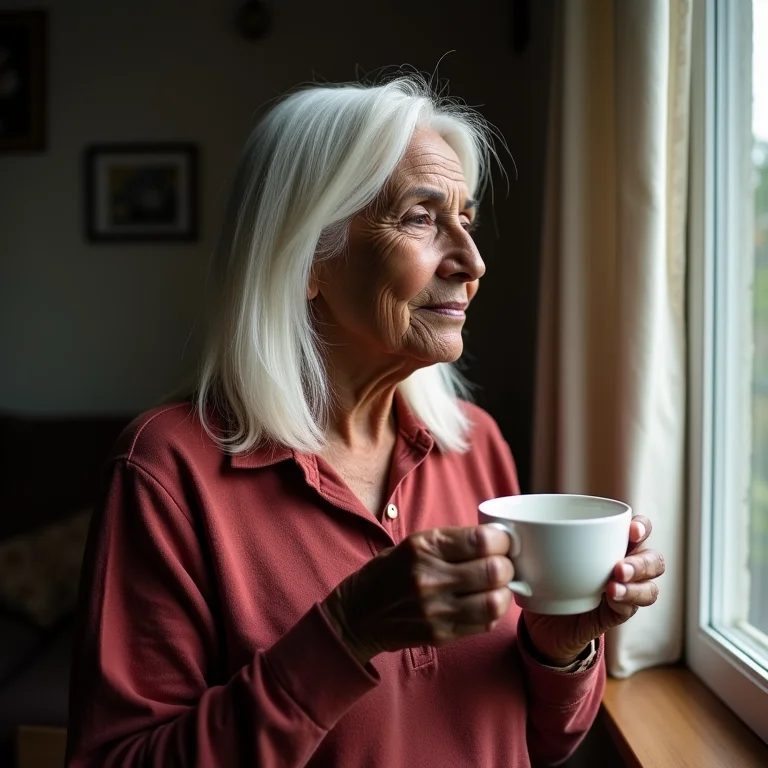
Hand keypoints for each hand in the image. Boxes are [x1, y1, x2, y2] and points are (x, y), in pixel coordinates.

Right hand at [322, 526, 514, 665]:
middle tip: (503, 564)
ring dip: (503, 592)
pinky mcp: (441, 634)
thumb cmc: (389, 573)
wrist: (358, 613)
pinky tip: (484, 603)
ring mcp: (436, 610)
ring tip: (497, 586)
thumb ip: (453, 542)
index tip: (502, 542)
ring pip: (495, 601)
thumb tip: (496, 540)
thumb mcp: (414, 544)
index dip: (502, 541)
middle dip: (507, 566)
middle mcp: (430, 578)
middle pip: (494, 571)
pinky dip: (492, 612)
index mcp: (424, 547)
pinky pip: (484, 624)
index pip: (482, 541)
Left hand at [522, 515, 664, 665]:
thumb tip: (510, 526)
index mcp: (611, 543)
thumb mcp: (543, 552)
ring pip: (651, 587)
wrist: (542, 620)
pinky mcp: (616, 614)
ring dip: (637, 585)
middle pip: (653, 559)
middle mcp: (625, 565)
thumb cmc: (545, 576)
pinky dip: (626, 602)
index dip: (642, 527)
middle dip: (642, 561)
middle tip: (619, 567)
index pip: (639, 529)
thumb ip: (539, 538)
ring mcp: (625, 592)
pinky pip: (633, 608)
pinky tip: (612, 598)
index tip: (631, 528)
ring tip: (614, 585)